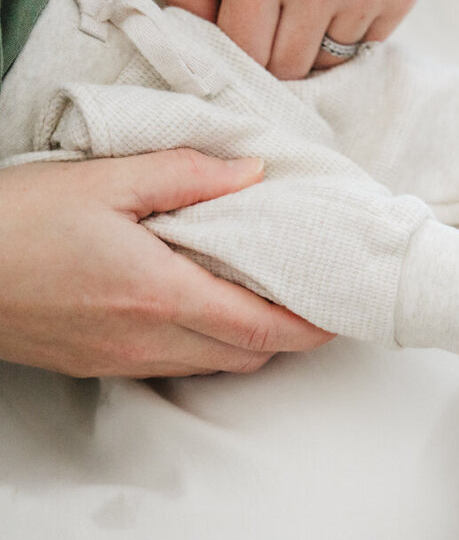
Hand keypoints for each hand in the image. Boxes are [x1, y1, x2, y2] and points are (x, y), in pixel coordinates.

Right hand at [0, 151, 332, 376]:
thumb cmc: (10, 222)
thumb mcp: (101, 179)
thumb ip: (185, 174)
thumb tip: (250, 174)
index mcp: (159, 294)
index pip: (264, 329)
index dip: (314, 326)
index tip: (343, 308)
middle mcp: (147, 339)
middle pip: (250, 356)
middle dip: (293, 336)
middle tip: (316, 298)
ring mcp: (121, 359)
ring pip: (216, 365)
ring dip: (252, 342)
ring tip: (269, 300)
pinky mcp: (97, 365)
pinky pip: (176, 363)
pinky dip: (209, 344)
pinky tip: (207, 308)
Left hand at [160, 0, 430, 79]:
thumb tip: (201, 38)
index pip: (246, 52)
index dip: (238, 50)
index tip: (243, 32)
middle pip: (290, 68)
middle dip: (275, 54)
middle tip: (275, 24)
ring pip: (331, 62)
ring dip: (315, 43)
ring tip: (311, 2)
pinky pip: (370, 44)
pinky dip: (352, 31)